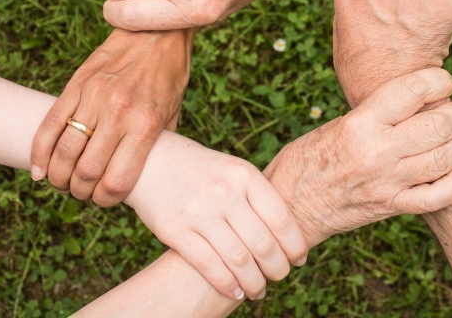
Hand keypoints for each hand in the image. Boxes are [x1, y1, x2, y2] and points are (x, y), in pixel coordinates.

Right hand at [30, 29, 192, 205]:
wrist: (157, 33)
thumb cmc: (169, 76)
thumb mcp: (173, 113)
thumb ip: (157, 145)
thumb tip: (144, 174)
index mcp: (145, 125)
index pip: (117, 181)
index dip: (106, 200)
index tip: (105, 199)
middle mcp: (118, 113)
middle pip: (86, 172)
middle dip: (81, 192)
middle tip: (83, 192)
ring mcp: (94, 98)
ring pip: (64, 152)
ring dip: (59, 177)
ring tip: (64, 181)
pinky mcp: (77, 85)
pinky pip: (50, 124)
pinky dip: (40, 152)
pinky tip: (40, 169)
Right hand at [125, 132, 307, 300]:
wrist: (152, 160)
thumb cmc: (202, 169)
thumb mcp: (233, 170)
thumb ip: (257, 196)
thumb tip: (287, 234)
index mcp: (244, 175)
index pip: (281, 218)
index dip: (294, 244)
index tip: (299, 258)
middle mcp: (225, 192)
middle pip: (263, 243)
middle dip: (278, 268)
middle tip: (280, 276)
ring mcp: (200, 212)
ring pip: (239, 260)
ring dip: (255, 282)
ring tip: (259, 290)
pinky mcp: (176, 230)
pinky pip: (209, 265)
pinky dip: (227, 284)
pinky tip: (236, 291)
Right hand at [264, 68, 451, 246]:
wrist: (290, 205)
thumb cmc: (306, 158)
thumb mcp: (335, 125)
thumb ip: (374, 115)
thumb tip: (414, 103)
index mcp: (359, 123)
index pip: (412, 90)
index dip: (439, 79)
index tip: (444, 81)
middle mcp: (376, 151)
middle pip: (439, 124)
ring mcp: (387, 182)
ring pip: (446, 159)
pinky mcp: (391, 207)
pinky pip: (438, 196)